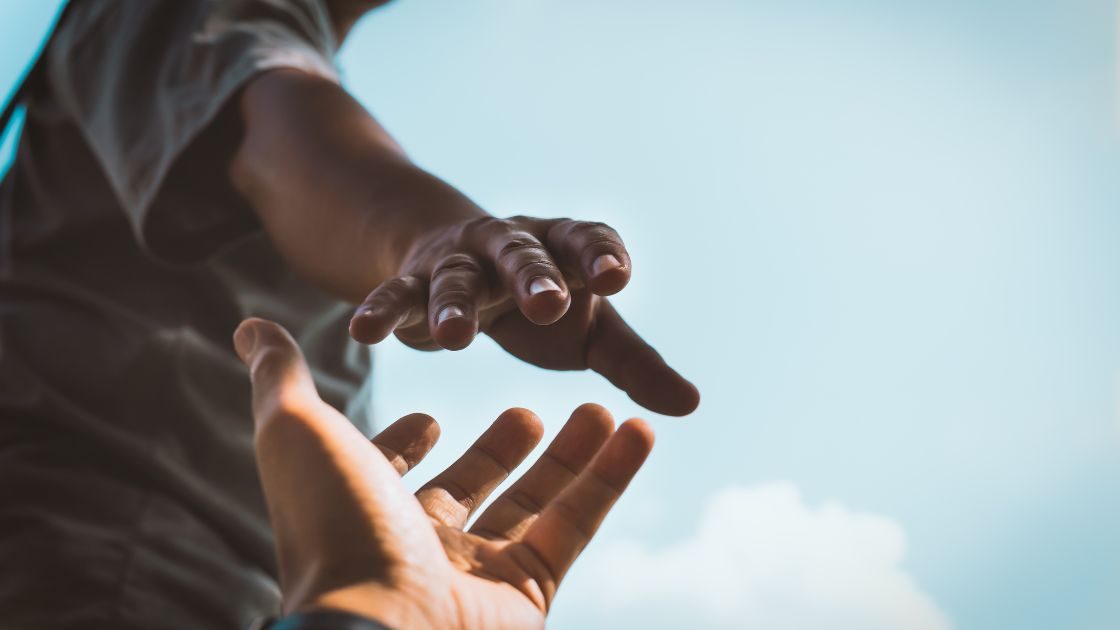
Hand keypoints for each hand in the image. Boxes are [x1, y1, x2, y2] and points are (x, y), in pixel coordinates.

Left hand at [235, 318, 654, 628]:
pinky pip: (575, 526)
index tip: (431, 417)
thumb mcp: (298, 432)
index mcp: (362, 508)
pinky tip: (637, 430)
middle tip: (529, 411)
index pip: (388, 472)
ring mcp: (475, 573)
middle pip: (471, 486)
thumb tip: (250, 325)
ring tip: (602, 408)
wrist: (381, 629)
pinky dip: (610, 478)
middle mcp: (417, 544)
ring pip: (534, 504)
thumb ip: (280, 377)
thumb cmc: (334, 526)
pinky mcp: (528, 593)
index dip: (406, 445)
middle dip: (500, 449)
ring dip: (571, 456)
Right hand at [348, 216, 699, 415]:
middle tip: (549, 304)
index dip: (601, 255)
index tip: (617, 277)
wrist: (460, 262)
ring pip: (456, 278)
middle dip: (535, 277)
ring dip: (453, 304)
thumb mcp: (591, 331)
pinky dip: (381, 311)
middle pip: (524, 255)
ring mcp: (459, 262)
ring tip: (454, 339)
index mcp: (564, 250)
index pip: (586, 241)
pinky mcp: (413, 281)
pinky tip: (363, 331)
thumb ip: (636, 364)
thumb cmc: (543, 303)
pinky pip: (396, 295)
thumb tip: (691, 405)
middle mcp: (512, 247)